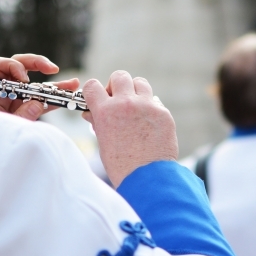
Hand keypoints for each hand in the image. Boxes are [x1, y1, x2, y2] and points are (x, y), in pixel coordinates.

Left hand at [0, 54, 78, 120]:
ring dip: (54, 81)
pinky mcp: (27, 107)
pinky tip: (69, 93)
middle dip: (37, 64)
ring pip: (36, 82)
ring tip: (71, 83)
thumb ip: (21, 115)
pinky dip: (55, 96)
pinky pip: (43, 98)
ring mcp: (18, 98)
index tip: (25, 79)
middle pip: (20, 65)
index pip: (1, 66)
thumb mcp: (5, 127)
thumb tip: (37, 103)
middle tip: (52, 69)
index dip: (13, 67)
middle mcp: (6, 90)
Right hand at [81, 71, 177, 187]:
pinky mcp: (163, 113)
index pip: (92, 85)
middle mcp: (126, 104)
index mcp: (105, 111)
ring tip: (135, 108)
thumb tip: (92, 113)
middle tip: (118, 101)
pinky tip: (149, 124)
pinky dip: (151, 109)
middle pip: (119, 76)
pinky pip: (155, 102)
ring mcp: (147, 106)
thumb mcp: (103, 142)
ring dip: (135, 92)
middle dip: (117, 86)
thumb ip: (98, 123)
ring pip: (140, 82)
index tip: (98, 98)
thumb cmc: (121, 165)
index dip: (93, 91)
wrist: (148, 178)